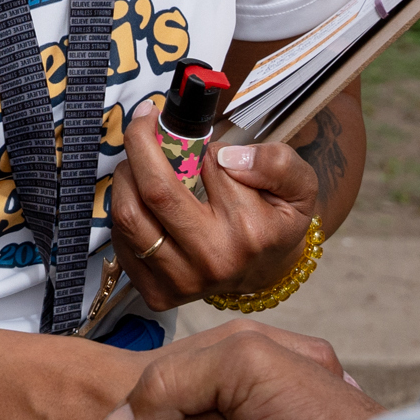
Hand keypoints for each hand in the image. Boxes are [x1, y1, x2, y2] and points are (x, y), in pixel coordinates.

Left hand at [105, 96, 315, 311]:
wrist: (265, 271)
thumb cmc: (275, 222)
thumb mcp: (298, 186)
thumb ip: (276, 163)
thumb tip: (228, 156)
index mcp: (248, 231)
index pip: (207, 166)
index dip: (189, 139)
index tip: (180, 127)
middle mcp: (212, 260)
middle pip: (155, 192)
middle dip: (139, 146)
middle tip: (143, 126)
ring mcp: (181, 281)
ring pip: (128, 216)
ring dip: (126, 177)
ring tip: (139, 163)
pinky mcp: (157, 292)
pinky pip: (121, 241)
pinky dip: (125, 211)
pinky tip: (142, 202)